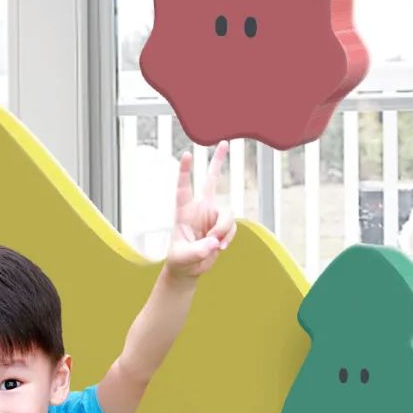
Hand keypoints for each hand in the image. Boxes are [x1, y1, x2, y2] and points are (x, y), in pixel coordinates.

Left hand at [167, 140, 236, 278]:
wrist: (189, 269)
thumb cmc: (180, 260)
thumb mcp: (183, 258)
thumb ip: (198, 251)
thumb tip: (215, 242)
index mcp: (183, 212)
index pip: (183, 188)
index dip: (185, 172)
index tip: (187, 155)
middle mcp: (200, 209)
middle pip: (211, 181)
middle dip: (218, 162)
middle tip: (224, 143)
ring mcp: (213, 216)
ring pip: (228, 214)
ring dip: (224, 231)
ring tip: (214, 245)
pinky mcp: (223, 226)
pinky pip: (233, 227)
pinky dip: (228, 238)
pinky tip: (219, 247)